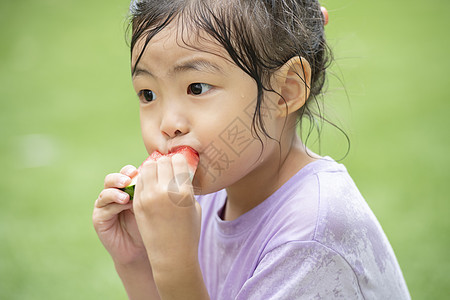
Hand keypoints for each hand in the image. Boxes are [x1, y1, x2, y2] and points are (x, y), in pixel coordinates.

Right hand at [92, 165, 148, 265]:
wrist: (141, 250)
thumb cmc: (150, 226)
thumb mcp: (151, 206)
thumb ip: (149, 192)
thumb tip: (156, 175)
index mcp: (127, 188)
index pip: (125, 174)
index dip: (130, 171)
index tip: (138, 170)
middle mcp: (114, 194)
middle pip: (111, 179)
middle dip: (119, 178)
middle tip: (128, 179)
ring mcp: (104, 206)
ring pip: (106, 193)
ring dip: (116, 192)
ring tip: (127, 196)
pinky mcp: (99, 218)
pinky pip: (104, 208)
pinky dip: (114, 205)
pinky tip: (123, 205)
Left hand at [133, 153, 201, 276]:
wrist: (172, 256)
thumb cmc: (189, 231)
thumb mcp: (194, 206)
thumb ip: (186, 186)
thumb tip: (179, 170)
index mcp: (184, 191)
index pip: (178, 160)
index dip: (180, 161)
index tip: (181, 165)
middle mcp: (165, 191)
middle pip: (161, 161)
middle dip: (166, 163)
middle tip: (169, 170)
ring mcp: (148, 197)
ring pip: (147, 168)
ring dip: (153, 169)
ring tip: (158, 177)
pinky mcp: (138, 203)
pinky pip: (139, 181)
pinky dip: (145, 180)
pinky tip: (151, 187)